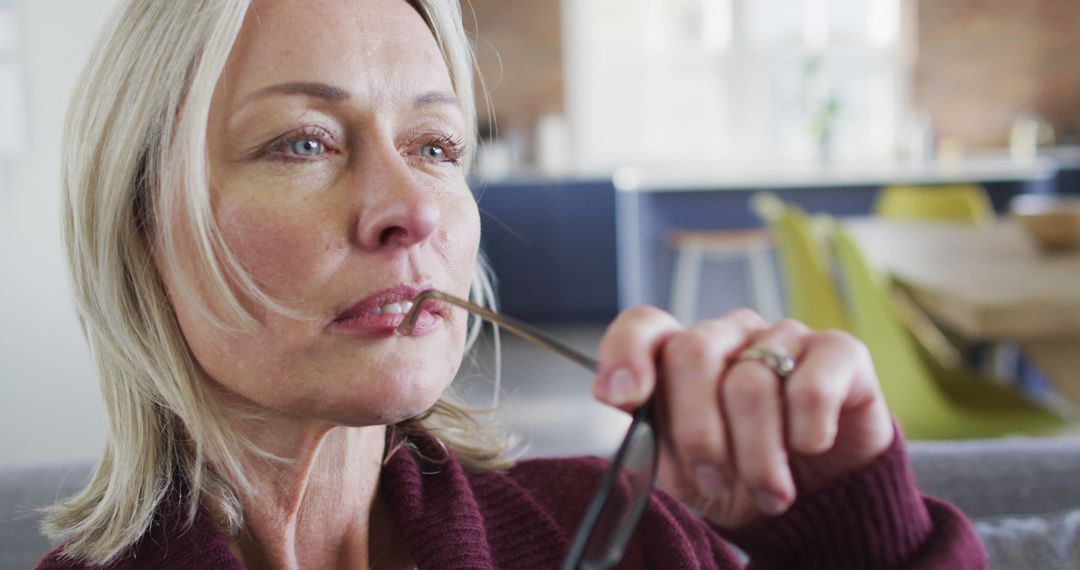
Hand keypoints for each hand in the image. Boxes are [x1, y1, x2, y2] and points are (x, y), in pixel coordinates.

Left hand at [592, 307, 894, 528]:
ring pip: (752, 381)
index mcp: (683, 356)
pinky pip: (812, 386)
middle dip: (697, 432)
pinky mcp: (840, 352)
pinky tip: (810, 449)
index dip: (627, 352)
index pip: (645, 326)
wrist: (818, 506)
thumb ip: (644, 430)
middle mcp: (731, 336)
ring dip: (757, 456)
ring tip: (769, 494)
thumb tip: (608, 391)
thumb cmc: (739, 480)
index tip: (624, 397)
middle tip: (713, 480)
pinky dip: (807, 432)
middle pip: (693, 352)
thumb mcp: (682, 470)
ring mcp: (785, 336)